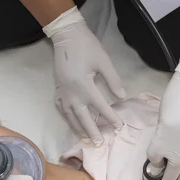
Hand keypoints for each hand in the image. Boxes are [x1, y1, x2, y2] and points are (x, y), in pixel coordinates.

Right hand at [44, 7, 126, 144]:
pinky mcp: (57, 90)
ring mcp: (62, 93)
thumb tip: (122, 97)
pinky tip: (72, 123)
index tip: (119, 126)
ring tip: (85, 139)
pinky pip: (61, 109)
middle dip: (92, 131)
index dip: (111, 117)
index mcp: (84, 86)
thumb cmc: (87, 47)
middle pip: (83, 118)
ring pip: (70, 116)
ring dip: (78, 129)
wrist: (66, 36)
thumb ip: (113, 80)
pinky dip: (66, 118)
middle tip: (99, 143)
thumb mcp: (104, 61)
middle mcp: (72, 93)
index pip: (101, 107)